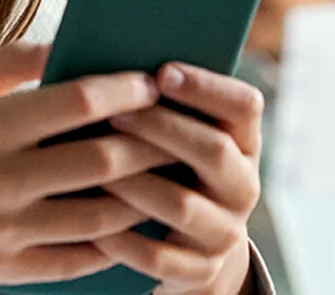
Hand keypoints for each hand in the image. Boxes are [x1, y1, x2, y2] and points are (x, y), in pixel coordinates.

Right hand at [0, 42, 176, 291]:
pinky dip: (115, 242)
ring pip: (99, 217)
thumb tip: (72, 40)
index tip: (151, 80)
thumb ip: (11, 60)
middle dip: (150, 142)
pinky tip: (136, 218)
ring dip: (143, 193)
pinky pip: (77, 260)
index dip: (121, 91)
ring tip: (170, 173)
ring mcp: (3, 232)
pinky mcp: (6, 268)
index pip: (72, 104)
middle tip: (180, 127)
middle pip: (98, 163)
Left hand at [95, 63, 263, 294]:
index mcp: (242, 143)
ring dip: (134, 181)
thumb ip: (161, 103)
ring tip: (92, 164)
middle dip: (161, 128)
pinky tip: (90, 222)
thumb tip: (114, 63)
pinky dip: (121, 240)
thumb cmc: (166, 170)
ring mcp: (224, 232)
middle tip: (115, 114)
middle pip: (213, 150)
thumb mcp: (177, 137)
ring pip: (181, 204)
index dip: (206, 86)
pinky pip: (157, 256)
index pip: (245, 105)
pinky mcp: (199, 271)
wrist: (185, 247)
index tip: (161, 71)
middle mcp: (243, 186)